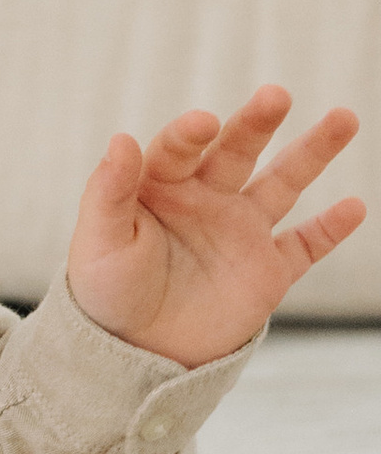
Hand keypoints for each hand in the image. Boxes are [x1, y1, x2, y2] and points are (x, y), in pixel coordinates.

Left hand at [66, 89, 363, 367]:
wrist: (133, 357)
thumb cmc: (106, 295)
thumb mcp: (99, 243)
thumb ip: (108, 193)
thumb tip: (121, 139)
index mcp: (161, 186)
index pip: (179, 148)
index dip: (190, 135)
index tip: (203, 124)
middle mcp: (206, 198)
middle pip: (237, 149)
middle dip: (256, 122)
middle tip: (276, 96)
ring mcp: (240, 231)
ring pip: (284, 182)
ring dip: (312, 151)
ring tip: (343, 118)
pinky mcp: (267, 271)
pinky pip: (306, 245)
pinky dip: (330, 229)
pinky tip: (353, 207)